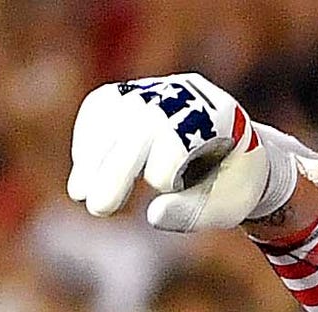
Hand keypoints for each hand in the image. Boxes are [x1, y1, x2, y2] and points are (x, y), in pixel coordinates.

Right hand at [67, 73, 305, 232]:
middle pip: (139, 124)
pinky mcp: (135, 94)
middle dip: (115, 168)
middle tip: (97, 208)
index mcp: (220, 114)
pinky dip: (88, 139)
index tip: (166, 192)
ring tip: (80, 193)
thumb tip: (154, 215)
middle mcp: (186, 94)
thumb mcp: (228, 205)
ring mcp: (158, 90)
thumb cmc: (232, 183)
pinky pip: (100, 107)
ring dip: (92, 154)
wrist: (238, 152)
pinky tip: (85, 172)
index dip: (164, 174)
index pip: (177, 141)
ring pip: (112, 111)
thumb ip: (195, 212)